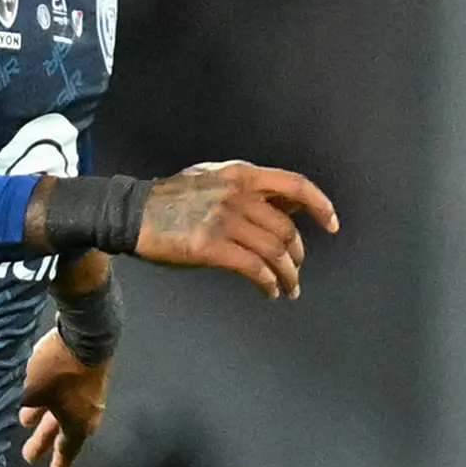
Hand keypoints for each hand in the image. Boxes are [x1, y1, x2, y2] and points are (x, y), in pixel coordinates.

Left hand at [19, 328, 110, 466]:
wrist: (89, 332)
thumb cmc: (58, 370)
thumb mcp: (31, 391)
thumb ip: (19, 404)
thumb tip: (7, 411)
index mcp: (78, 424)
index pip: (67, 450)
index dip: (59, 464)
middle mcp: (88, 412)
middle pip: (61, 430)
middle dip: (43, 441)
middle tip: (29, 455)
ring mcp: (91, 391)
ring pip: (64, 409)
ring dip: (45, 416)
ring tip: (25, 419)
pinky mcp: (88, 371)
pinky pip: (68, 392)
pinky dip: (52, 397)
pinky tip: (39, 390)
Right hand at [136, 161, 336, 298]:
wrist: (133, 214)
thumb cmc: (172, 198)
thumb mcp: (214, 178)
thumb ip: (248, 187)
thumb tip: (287, 203)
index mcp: (242, 174)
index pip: (295, 186)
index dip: (320, 206)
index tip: (332, 226)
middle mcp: (238, 195)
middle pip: (287, 229)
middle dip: (297, 256)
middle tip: (295, 272)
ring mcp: (224, 220)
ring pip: (274, 252)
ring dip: (287, 276)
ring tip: (287, 289)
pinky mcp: (211, 247)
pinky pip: (254, 269)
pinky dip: (268, 284)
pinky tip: (268, 292)